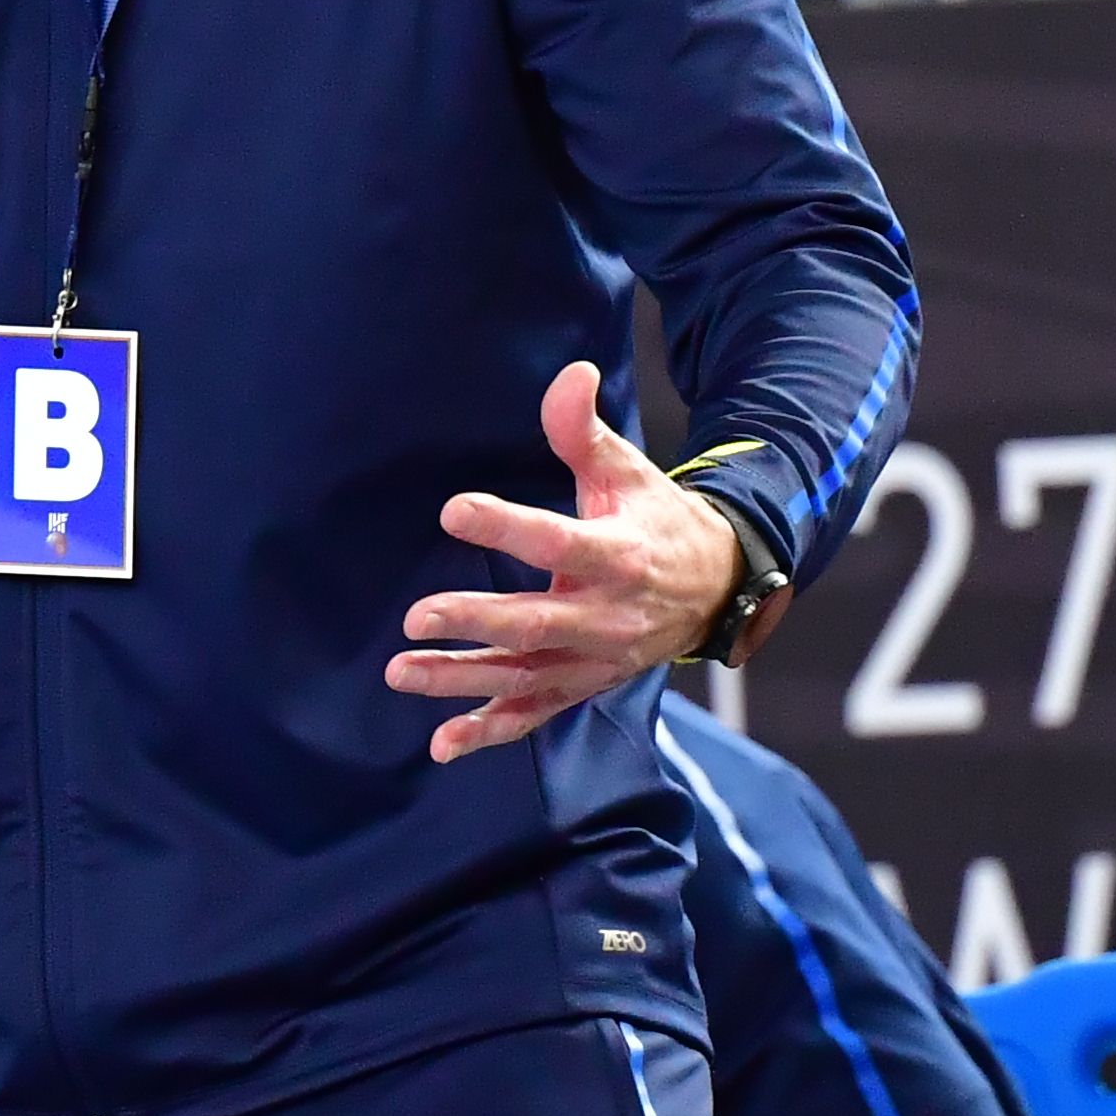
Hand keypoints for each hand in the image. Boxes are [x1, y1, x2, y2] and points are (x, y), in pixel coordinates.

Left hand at [386, 361, 743, 762]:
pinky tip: (441, 743)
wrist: (714, 588)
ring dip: (461, 679)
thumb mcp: (627, 471)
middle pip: (537, 623)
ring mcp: (595, 659)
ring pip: (525, 678)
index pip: (558, 540)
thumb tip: (571, 372)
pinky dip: (490, 733)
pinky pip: (534, 716)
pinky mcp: (583, 686)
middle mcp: (608, 615)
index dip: (507, 526)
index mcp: (619, 554)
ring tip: (401, 671)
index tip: (454, 511)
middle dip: (476, 622)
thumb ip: (584, 431)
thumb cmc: (656, 520)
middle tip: (416, 616)